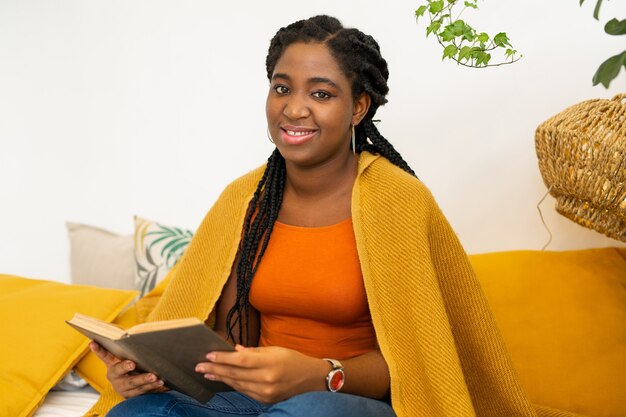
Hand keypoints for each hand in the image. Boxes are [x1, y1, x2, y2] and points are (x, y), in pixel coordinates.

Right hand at [89, 341, 165, 397]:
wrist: (133, 385)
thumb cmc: (133, 362)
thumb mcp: (128, 355)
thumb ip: (128, 346)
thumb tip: (135, 331)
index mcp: (112, 364)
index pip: (103, 355)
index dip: (98, 349)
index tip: (93, 342)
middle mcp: (115, 377)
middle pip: (118, 372)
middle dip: (125, 367)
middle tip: (132, 363)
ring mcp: (123, 388)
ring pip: (133, 384)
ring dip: (144, 380)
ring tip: (154, 376)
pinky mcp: (132, 396)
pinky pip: (143, 392)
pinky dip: (152, 387)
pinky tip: (161, 383)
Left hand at [195, 345, 326, 402]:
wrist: (311, 379)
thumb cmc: (293, 360)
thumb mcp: (275, 350)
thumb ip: (254, 351)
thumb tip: (235, 350)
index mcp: (270, 363)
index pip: (240, 360)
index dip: (222, 358)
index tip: (208, 355)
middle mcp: (267, 379)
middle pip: (235, 373)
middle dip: (215, 369)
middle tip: (199, 366)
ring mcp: (266, 392)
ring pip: (237, 384)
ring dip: (221, 378)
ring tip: (207, 373)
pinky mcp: (266, 400)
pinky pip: (245, 391)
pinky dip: (233, 384)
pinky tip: (224, 379)